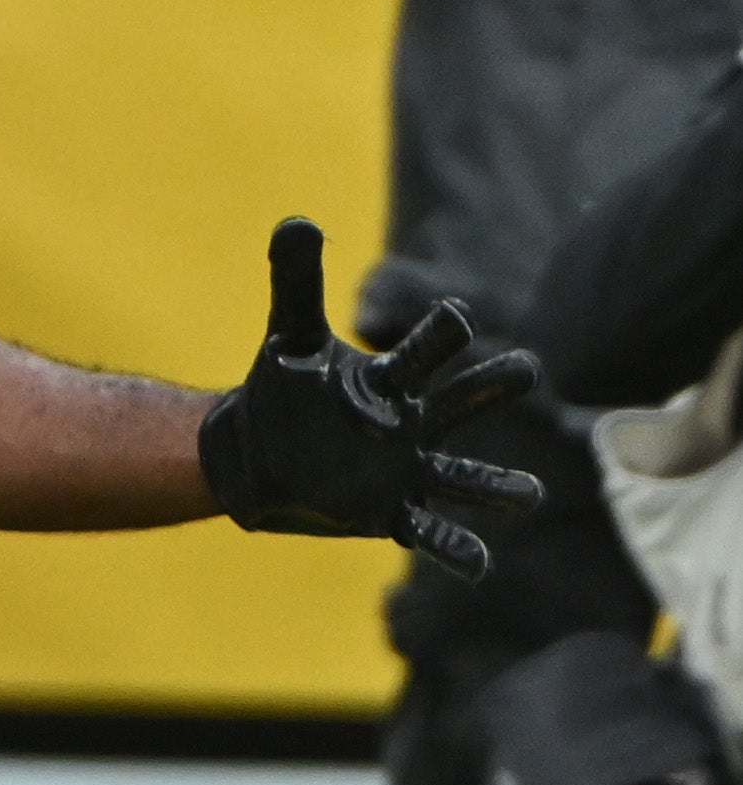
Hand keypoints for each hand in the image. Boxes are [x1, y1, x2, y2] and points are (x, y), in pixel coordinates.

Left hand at [196, 218, 544, 577]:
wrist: (252, 455)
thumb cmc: (281, 392)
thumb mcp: (286, 338)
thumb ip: (295, 283)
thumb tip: (297, 220)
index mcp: (391, 380)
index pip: (427, 351)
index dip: (440, 335)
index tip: (455, 318)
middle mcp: (412, 422)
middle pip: (463, 403)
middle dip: (491, 389)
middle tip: (527, 368)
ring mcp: (406, 468)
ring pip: (464, 479)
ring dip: (497, 488)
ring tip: (531, 497)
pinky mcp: (390, 511)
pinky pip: (432, 533)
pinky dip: (456, 548)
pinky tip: (480, 564)